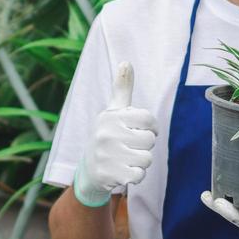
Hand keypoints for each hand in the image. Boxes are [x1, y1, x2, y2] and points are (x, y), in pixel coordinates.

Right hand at [72, 62, 156, 206]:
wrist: (89, 169)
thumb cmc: (107, 135)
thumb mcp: (113, 112)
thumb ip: (122, 88)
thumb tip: (126, 62)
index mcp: (112, 116)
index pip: (148, 119)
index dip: (150, 127)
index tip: (140, 129)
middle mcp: (107, 133)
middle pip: (149, 140)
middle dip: (144, 145)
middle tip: (129, 146)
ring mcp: (107, 155)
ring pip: (146, 159)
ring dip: (140, 162)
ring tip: (126, 159)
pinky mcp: (109, 175)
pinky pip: (139, 175)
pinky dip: (135, 176)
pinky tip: (123, 171)